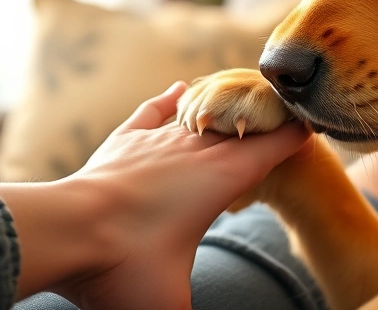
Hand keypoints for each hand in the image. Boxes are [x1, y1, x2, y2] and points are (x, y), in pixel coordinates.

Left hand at [0, 81, 308, 308]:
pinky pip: (156, 109)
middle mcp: (197, 148)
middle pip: (245, 122)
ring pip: (203, 110)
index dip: (299, 137)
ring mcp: (158, 139)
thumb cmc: (125, 270)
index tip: (314, 132)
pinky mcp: (124, 140)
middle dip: (267, 121)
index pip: (278, 145)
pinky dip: (172, 99)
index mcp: (225, 177)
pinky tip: (180, 90)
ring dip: (224, 110)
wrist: (63, 232)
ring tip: (240, 109)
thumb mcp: (172, 306)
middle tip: (283, 123)